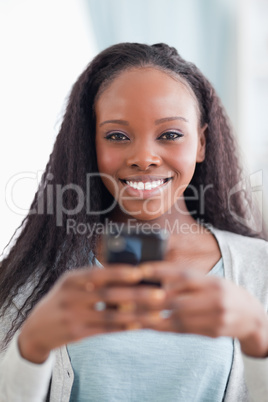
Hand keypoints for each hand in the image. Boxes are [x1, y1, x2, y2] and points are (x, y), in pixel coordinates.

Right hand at [18, 265, 164, 363]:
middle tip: (159, 295)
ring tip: (156, 313)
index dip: (120, 272)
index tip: (141, 272)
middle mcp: (71, 296)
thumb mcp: (72, 284)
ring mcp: (73, 316)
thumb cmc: (64, 299)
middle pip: (108, 295)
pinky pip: (106, 329)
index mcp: (71, 278)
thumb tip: (129, 273)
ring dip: (136, 314)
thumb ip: (94, 278)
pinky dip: (124, 327)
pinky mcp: (77, 333)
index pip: (98, 273)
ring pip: (111, 315)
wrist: (37, 327)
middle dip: (136, 295)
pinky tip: (140, 325)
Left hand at [140, 262, 267, 357]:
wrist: (250, 316)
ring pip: (177, 317)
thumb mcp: (208, 281)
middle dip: (150, 298)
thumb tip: (155, 278)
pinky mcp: (212, 332)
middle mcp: (213, 297)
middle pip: (176, 299)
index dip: (159, 271)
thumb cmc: (222, 293)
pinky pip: (183, 330)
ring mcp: (214, 317)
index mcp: (210, 281)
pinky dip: (164, 327)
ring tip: (133, 313)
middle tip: (129, 296)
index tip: (140, 270)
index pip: (182, 274)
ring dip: (152, 316)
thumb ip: (185, 280)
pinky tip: (149, 324)